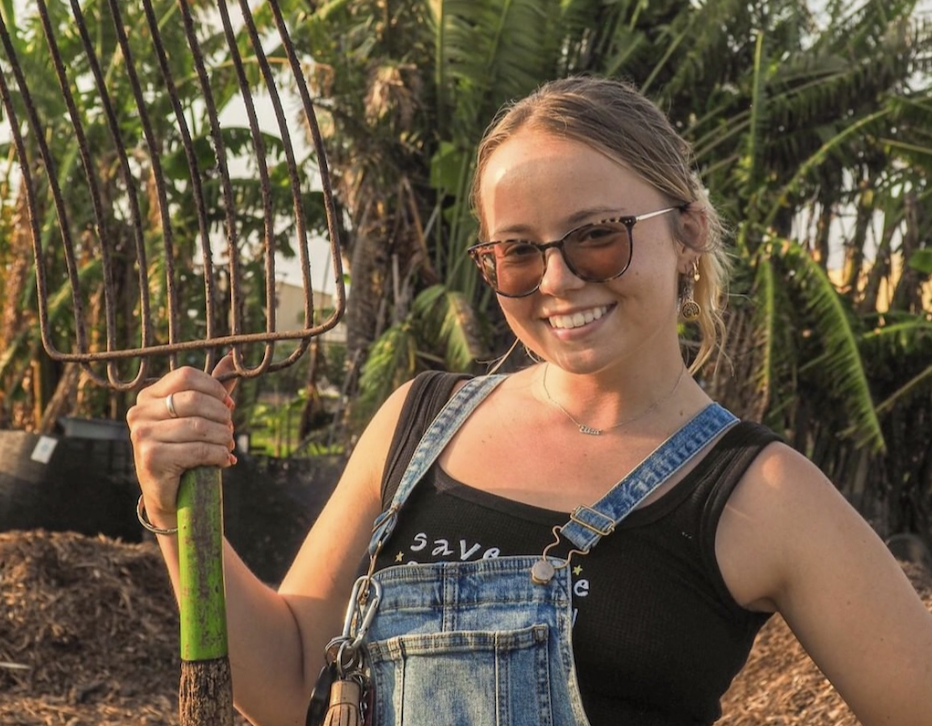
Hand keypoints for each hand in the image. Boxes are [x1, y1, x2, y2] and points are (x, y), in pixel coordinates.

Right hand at [127, 356, 237, 522]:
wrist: (170, 494)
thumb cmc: (185, 450)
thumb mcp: (198, 415)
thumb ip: (212, 388)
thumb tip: (232, 356)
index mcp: (148, 396)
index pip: (186, 376)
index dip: (214, 389)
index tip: (229, 406)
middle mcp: (139, 412)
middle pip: (194, 400)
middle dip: (221, 416)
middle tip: (230, 431)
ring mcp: (141, 435)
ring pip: (199, 427)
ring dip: (223, 438)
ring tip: (227, 447)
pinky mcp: (150, 458)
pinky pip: (197, 450)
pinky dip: (218, 455)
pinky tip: (224, 461)